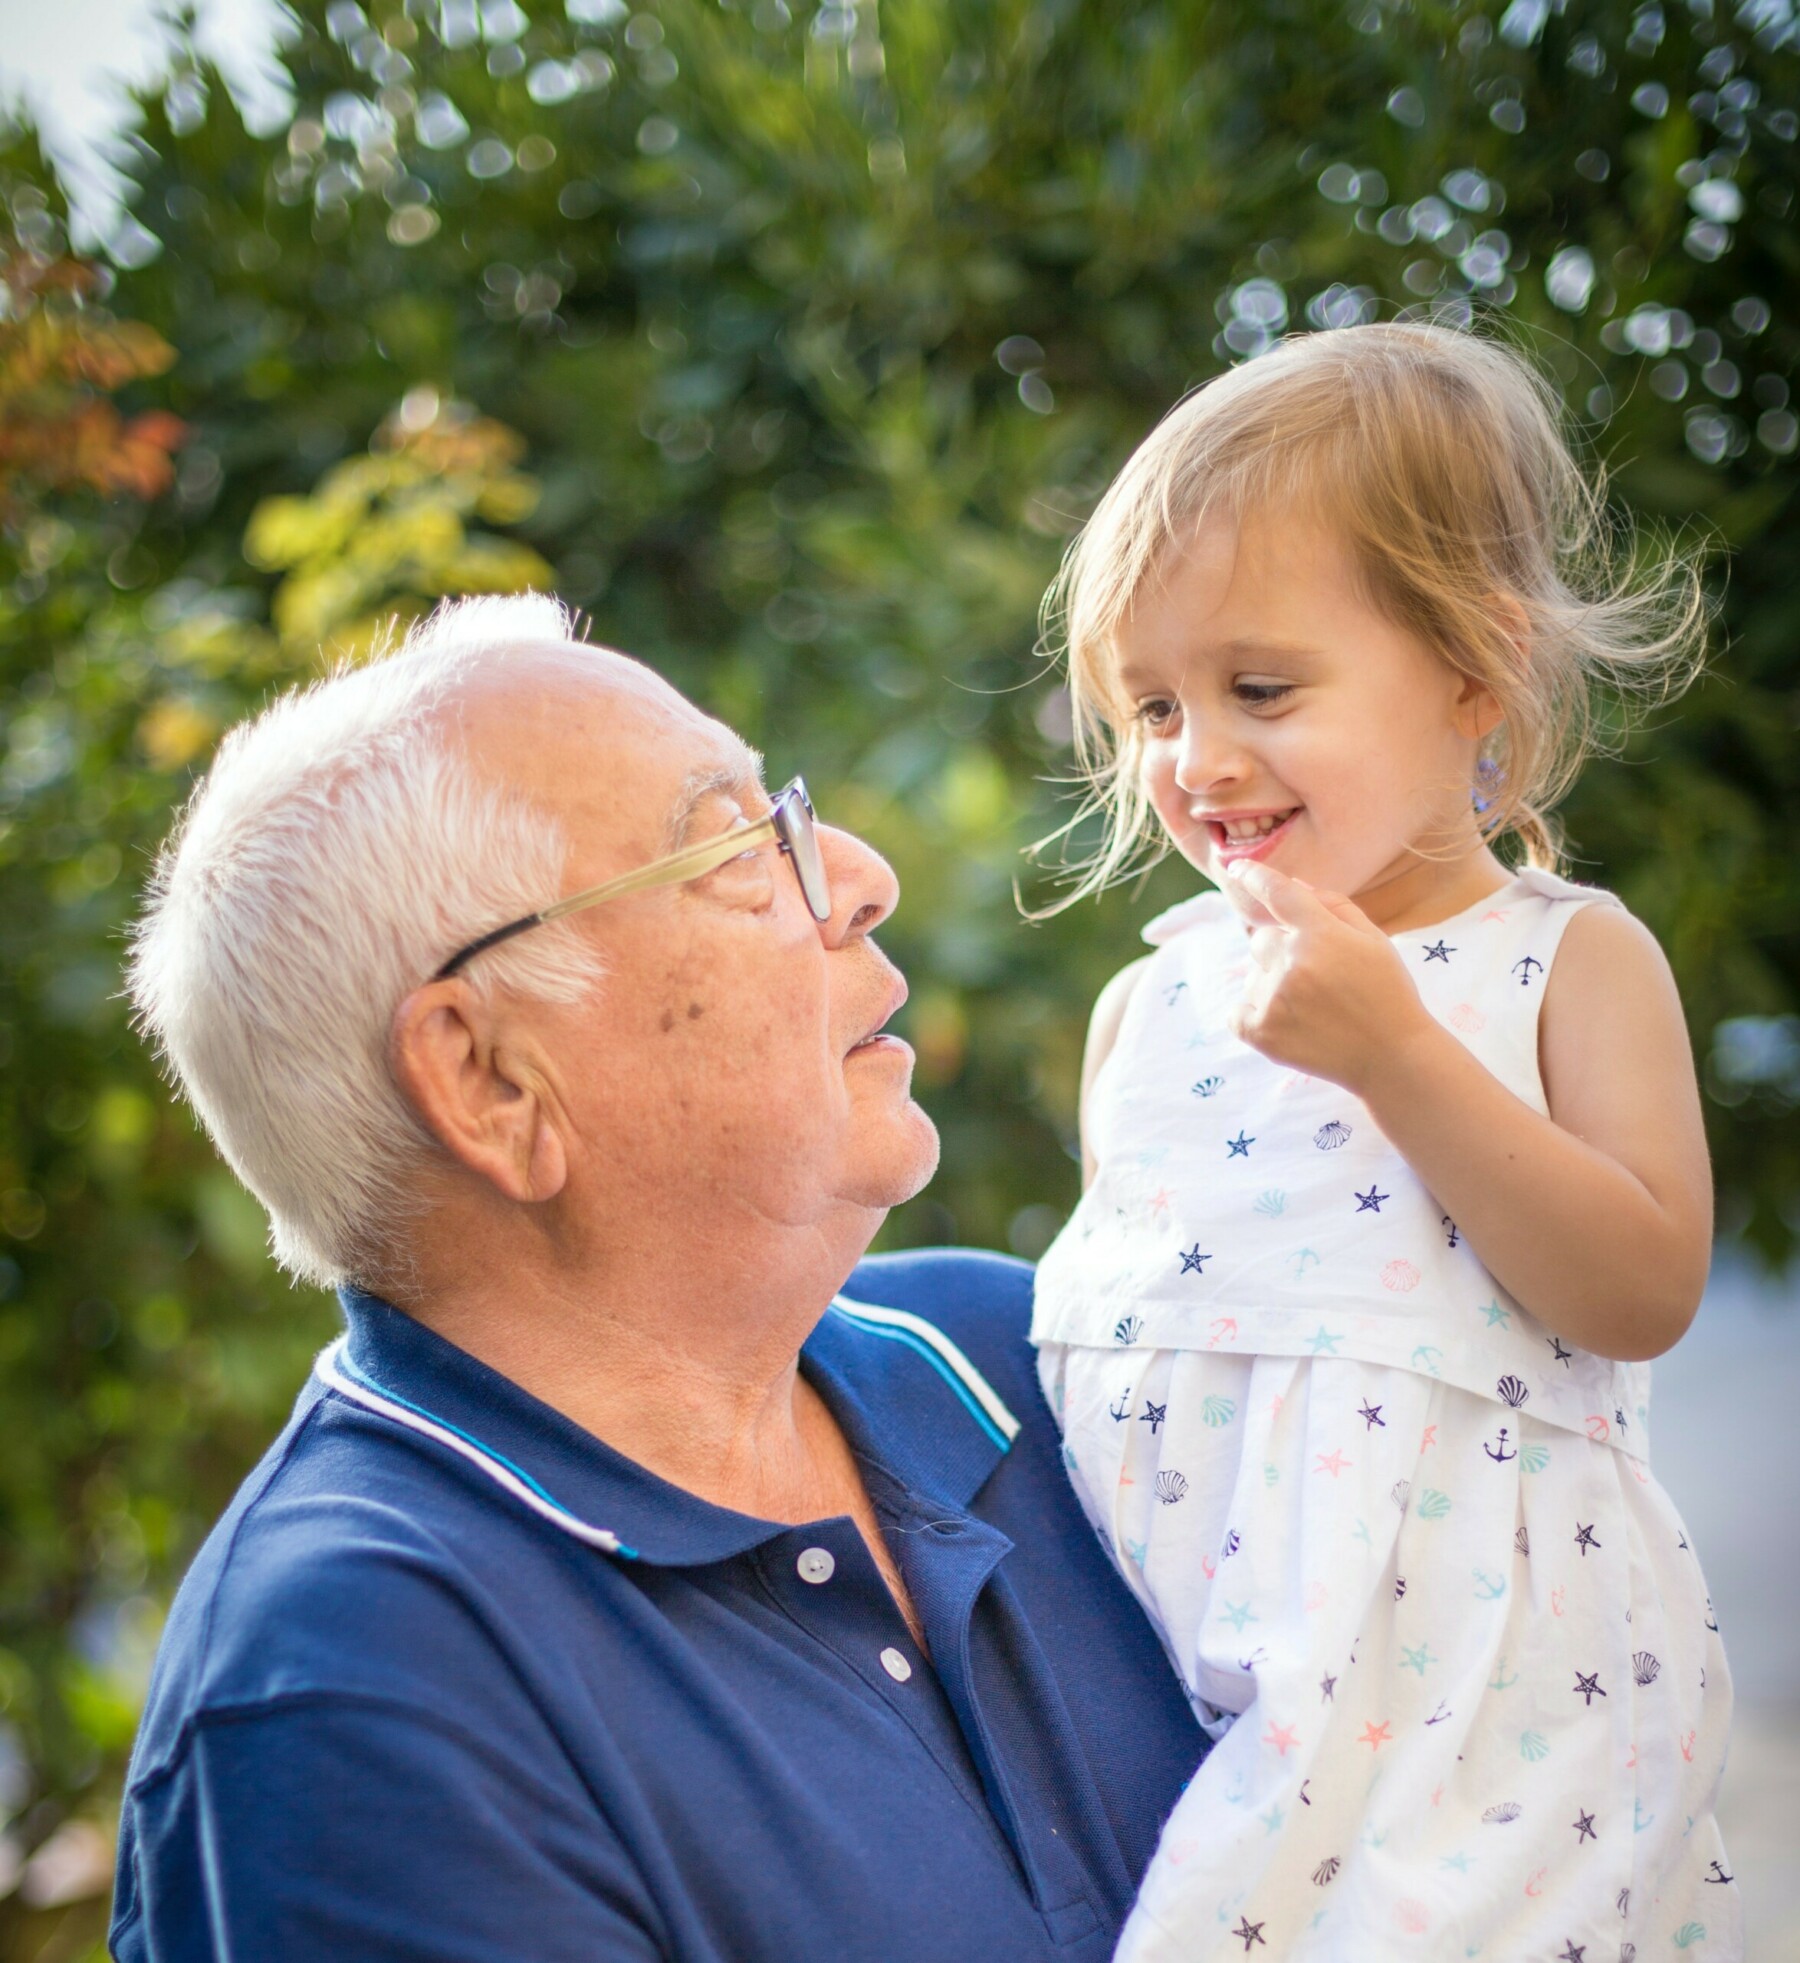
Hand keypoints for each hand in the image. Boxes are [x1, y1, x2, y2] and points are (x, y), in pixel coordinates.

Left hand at [1224, 861, 1435, 1093]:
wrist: (1393, 1057)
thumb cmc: (1387, 993)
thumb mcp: (1374, 940)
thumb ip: (1333, 905)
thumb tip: (1291, 884)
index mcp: (1322, 934)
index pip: (1278, 893)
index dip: (1255, 876)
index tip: (1236, 867)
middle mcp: (1292, 963)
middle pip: (1261, 940)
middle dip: (1282, 951)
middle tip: (1317, 977)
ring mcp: (1274, 999)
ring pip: (1252, 977)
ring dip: (1272, 985)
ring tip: (1312, 1008)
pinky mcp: (1262, 1033)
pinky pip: (1237, 1012)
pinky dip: (1254, 1015)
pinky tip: (1288, 1023)